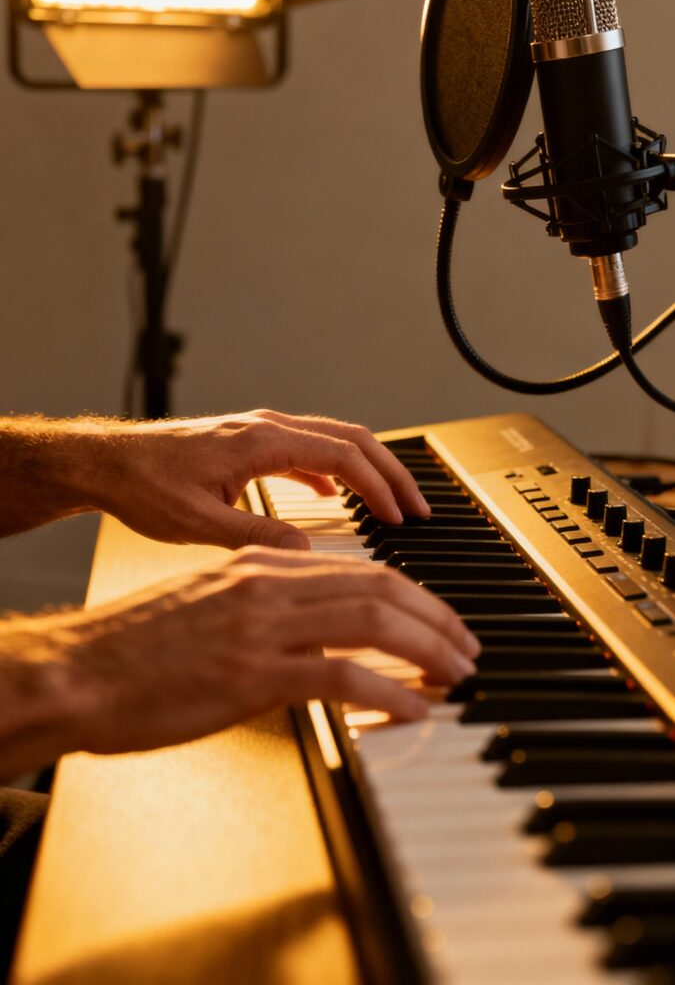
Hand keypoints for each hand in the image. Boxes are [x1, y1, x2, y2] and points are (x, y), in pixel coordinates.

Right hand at [64, 548, 480, 755]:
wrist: (81, 670)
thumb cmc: (138, 645)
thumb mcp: (210, 605)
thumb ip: (265, 605)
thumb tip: (316, 629)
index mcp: (260, 563)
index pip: (359, 568)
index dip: (413, 595)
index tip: (440, 621)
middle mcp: (268, 585)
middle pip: (379, 586)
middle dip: (436, 618)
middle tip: (465, 647)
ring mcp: (261, 628)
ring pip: (371, 621)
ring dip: (426, 648)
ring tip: (455, 674)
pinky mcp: (251, 676)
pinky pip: (342, 678)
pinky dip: (389, 692)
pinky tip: (412, 709)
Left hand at [90, 409, 429, 549]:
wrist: (107, 462)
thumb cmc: (144, 487)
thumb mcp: (199, 523)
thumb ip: (256, 537)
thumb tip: (306, 552)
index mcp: (260, 442)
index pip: (341, 455)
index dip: (379, 486)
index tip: (402, 518)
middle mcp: (265, 427)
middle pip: (350, 438)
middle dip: (389, 473)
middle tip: (418, 509)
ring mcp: (259, 431)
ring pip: (332, 439)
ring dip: (367, 469)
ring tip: (391, 503)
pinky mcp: (249, 442)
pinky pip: (307, 448)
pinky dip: (334, 469)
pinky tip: (336, 495)